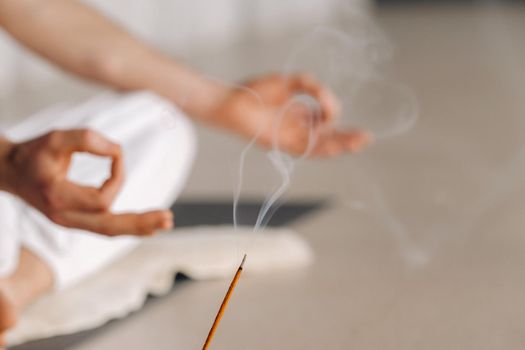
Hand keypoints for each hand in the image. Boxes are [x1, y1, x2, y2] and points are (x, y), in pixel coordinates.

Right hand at [2, 129, 171, 235]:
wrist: (9, 171)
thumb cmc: (33, 153)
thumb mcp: (57, 137)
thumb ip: (88, 139)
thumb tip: (119, 152)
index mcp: (58, 198)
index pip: (102, 198)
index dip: (117, 175)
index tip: (115, 153)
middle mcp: (63, 217)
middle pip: (110, 227)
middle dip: (140, 222)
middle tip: (169, 219)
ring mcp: (69, 222)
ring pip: (109, 230)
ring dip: (138, 226)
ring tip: (165, 222)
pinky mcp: (75, 220)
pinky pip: (104, 227)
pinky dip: (126, 225)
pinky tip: (147, 225)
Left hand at [213, 74, 371, 156]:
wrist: (231, 102)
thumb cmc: (256, 91)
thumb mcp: (290, 81)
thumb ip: (312, 86)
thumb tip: (328, 101)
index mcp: (301, 115)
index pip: (326, 122)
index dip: (334, 114)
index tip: (326, 101)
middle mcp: (298, 129)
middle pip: (328, 138)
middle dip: (347, 138)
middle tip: (366, 138)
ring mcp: (291, 138)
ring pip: (320, 146)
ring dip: (339, 145)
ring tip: (358, 144)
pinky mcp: (281, 144)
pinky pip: (305, 149)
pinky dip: (320, 147)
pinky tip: (334, 147)